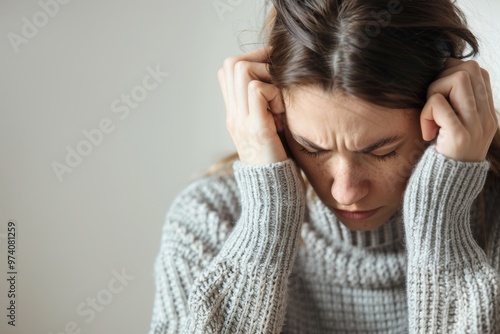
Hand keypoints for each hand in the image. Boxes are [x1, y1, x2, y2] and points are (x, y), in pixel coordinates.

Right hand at [217, 47, 287, 164]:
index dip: (251, 60)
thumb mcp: (268, 130)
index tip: (273, 71)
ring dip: (266, 76)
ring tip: (278, 98)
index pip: (228, 69)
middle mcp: (234, 114)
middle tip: (278, 79)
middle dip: (260, 61)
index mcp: (235, 114)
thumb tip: (280, 86)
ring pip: (242, 70)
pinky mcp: (256, 128)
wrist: (273, 193)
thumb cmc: (278, 162)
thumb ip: (266, 110)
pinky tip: (281, 111)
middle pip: (232, 63)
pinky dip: (273, 92)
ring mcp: (241, 120)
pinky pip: (257, 90)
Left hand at [420, 58, 497, 161]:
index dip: (452, 74)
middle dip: (441, 79)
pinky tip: (427, 133)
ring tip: (430, 119)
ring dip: (433, 93)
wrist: (444, 194)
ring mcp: (476, 126)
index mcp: (487, 115)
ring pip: (456, 79)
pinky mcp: (459, 136)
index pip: (477, 72)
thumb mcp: (454, 131)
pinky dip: (426, 112)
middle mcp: (486, 118)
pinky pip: (438, 103)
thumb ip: (455, 108)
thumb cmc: (441, 161)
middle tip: (432, 106)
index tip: (438, 99)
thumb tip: (440, 75)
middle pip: (467, 69)